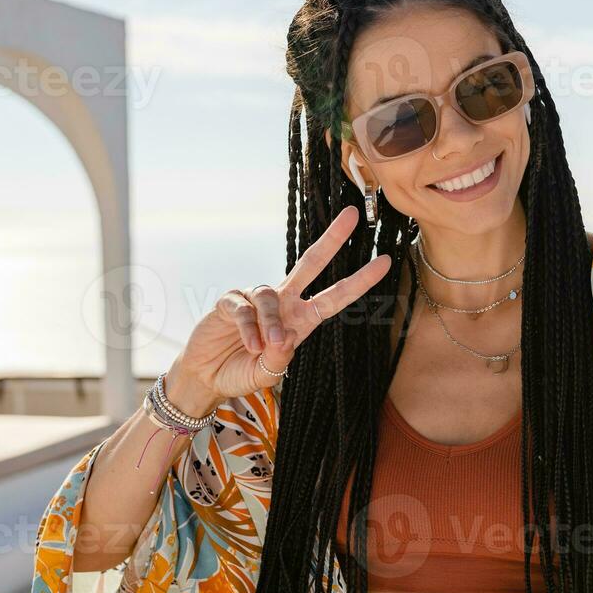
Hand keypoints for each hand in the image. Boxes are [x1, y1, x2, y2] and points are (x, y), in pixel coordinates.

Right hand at [166, 205, 391, 411]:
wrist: (207, 377)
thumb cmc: (242, 373)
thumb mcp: (267, 374)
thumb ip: (279, 358)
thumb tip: (285, 336)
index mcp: (302, 320)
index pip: (336, 296)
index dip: (360, 281)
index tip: (385, 261)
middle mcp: (284, 304)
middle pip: (311, 264)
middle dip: (333, 240)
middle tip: (354, 215)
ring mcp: (257, 299)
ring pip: (271, 296)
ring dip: (269, 322)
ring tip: (261, 346)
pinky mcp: (230, 301)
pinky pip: (243, 306)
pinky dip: (247, 326)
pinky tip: (248, 343)